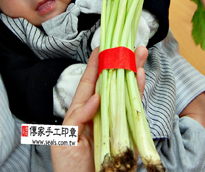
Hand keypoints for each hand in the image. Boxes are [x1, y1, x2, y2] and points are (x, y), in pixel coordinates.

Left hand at [51, 47, 147, 170]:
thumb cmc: (69, 168)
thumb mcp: (64, 140)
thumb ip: (77, 117)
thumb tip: (96, 97)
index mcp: (81, 113)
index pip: (89, 83)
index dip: (95, 65)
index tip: (102, 46)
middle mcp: (100, 114)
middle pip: (111, 83)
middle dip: (120, 63)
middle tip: (129, 44)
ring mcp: (115, 123)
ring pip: (126, 93)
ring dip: (133, 72)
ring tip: (140, 54)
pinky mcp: (129, 134)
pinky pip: (134, 110)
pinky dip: (138, 93)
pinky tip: (140, 76)